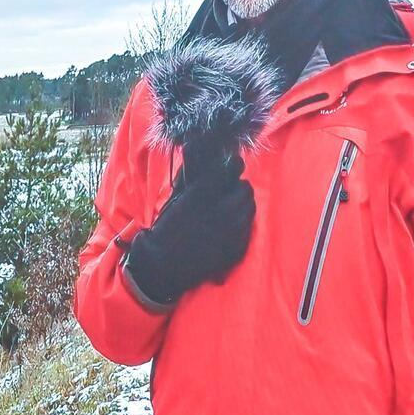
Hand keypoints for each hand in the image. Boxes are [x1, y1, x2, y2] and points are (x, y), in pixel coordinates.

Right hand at [122, 148, 253, 306]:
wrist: (164, 264)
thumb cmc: (167, 228)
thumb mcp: (177, 197)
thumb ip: (193, 175)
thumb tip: (199, 149)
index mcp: (205, 194)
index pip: (232, 167)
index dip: (232, 166)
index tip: (229, 168)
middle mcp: (222, 210)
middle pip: (245, 188)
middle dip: (236, 188)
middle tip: (226, 194)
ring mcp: (232, 231)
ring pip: (249, 207)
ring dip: (240, 206)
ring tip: (227, 211)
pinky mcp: (237, 248)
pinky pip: (247, 228)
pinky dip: (240, 225)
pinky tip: (228, 229)